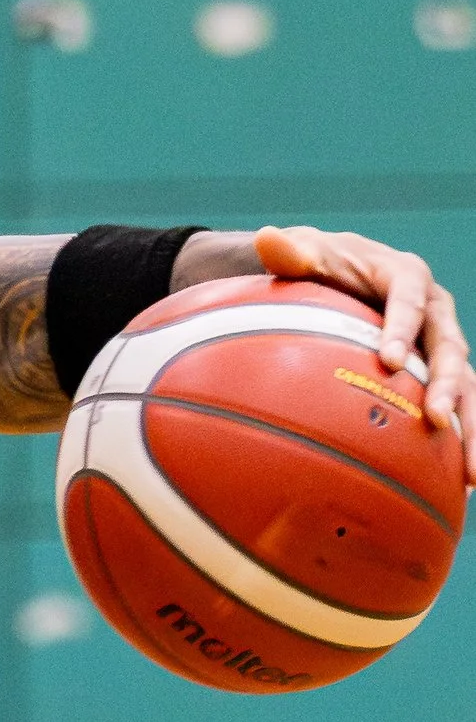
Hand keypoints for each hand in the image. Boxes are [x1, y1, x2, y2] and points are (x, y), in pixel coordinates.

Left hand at [258, 224, 475, 486]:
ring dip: (471, 424)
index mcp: (405, 275)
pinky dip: (462, 439)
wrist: (336, 275)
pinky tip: (461, 484)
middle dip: (449, 383)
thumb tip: (266, 237)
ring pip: (466, 382)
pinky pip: (456, 405)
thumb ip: (292, 252)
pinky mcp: (437, 372)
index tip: (390, 360)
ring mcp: (439, 343)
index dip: (403, 327)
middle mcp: (433, 309)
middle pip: (450, 345)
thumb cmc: (318, 264)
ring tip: (471, 471)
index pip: (409, 299)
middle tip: (437, 418)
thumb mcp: (305, 254)